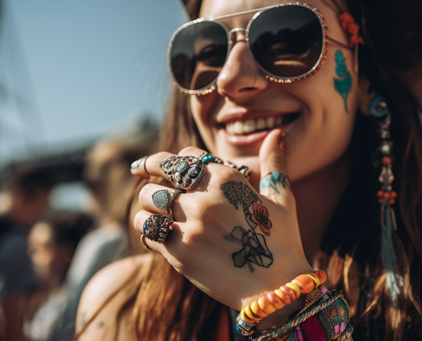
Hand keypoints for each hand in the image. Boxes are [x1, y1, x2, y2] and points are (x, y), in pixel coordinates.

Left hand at [131, 130, 312, 311]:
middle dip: (150, 176)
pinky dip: (147, 228)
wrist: (277, 288)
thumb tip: (278, 133)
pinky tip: (156, 232)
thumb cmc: (281, 241)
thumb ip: (274, 163)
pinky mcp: (178, 252)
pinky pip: (147, 230)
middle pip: (159, 174)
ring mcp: (189, 225)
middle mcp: (204, 197)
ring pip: (147, 201)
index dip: (172, 160)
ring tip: (152, 210)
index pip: (184, 156)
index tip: (157, 164)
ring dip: (147, 204)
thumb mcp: (281, 198)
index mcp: (227, 179)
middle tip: (140, 176)